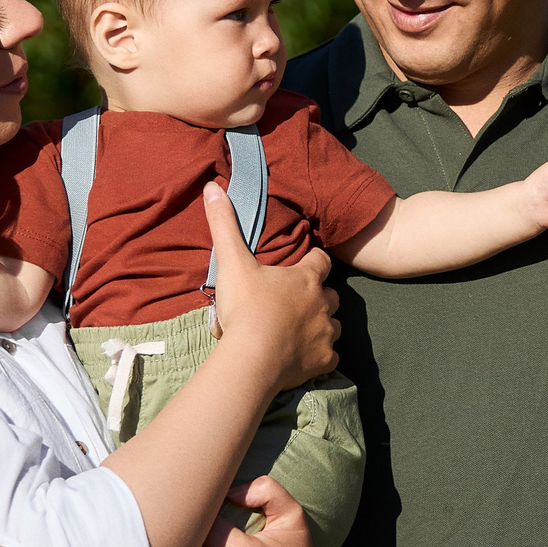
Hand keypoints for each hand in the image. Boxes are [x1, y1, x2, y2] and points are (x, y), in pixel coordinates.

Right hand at [203, 182, 338, 387]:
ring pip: (334, 325)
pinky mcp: (324, 360)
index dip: (314, 260)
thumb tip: (213, 186)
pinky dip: (320, 355)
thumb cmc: (246, 307)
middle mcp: (323, 303)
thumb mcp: (232, 263)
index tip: (305, 263)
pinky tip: (304, 357)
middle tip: (296, 302)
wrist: (253, 359)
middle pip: (331, 294)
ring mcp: (326, 333)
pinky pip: (329, 356)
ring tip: (299, 330)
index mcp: (306, 278)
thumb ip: (224, 225)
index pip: (321, 261)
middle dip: (318, 296)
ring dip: (321, 325)